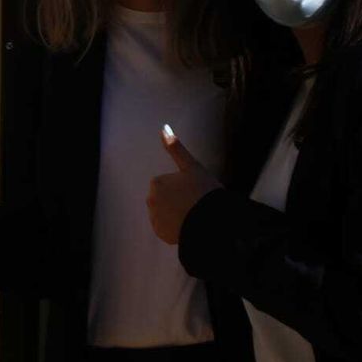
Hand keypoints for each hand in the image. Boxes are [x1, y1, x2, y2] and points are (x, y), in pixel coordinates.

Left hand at [147, 125, 221, 245]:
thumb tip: (163, 127)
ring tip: (194, 214)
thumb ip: (175, 147)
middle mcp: (150, 201)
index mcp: (156, 183)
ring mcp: (155, 219)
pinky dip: (175, 228)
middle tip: (195, 202)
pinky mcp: (161, 234)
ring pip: (165, 214)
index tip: (194, 190)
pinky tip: (189, 225)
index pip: (167, 184)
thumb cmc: (204, 190)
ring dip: (175, 214)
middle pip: (164, 199)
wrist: (211, 221)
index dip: (182, 187)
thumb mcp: (192, 166)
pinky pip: (167, 229)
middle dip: (176, 200)